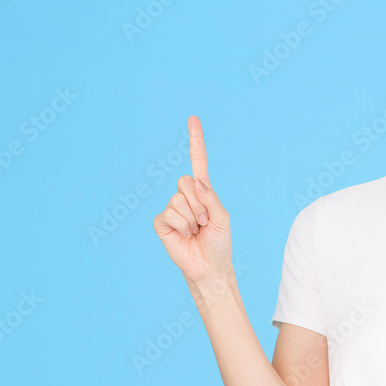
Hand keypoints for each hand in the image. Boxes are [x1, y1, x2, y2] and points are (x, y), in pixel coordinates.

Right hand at [153, 115, 232, 288]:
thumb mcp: (222, 217)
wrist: (209, 267)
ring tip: (196, 231)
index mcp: (202, 191)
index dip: (195, 140)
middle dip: (199, 203)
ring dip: (192, 218)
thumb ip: (211, 197)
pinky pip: (169, 214)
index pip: (198, 161)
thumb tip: (195, 182)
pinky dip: (181, 226)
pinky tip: (185, 235)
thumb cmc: (219, 243)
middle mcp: (186, 196)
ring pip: (179, 200)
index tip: (193, 119)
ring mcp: (172, 208)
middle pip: (186, 181)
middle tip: (204, 221)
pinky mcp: (162, 222)